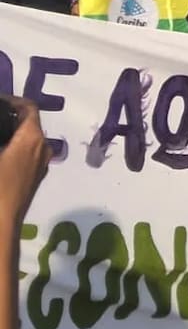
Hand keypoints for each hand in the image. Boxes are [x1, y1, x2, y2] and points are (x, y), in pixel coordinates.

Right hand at [0, 97, 51, 229]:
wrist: (0, 228)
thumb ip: (0, 136)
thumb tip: (3, 139)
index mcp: (32, 138)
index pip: (28, 108)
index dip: (12, 101)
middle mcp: (43, 148)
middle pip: (29, 123)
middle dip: (10, 118)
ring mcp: (40, 165)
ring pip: (28, 140)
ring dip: (11, 135)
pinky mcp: (33, 180)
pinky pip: (26, 155)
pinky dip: (14, 149)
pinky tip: (0, 155)